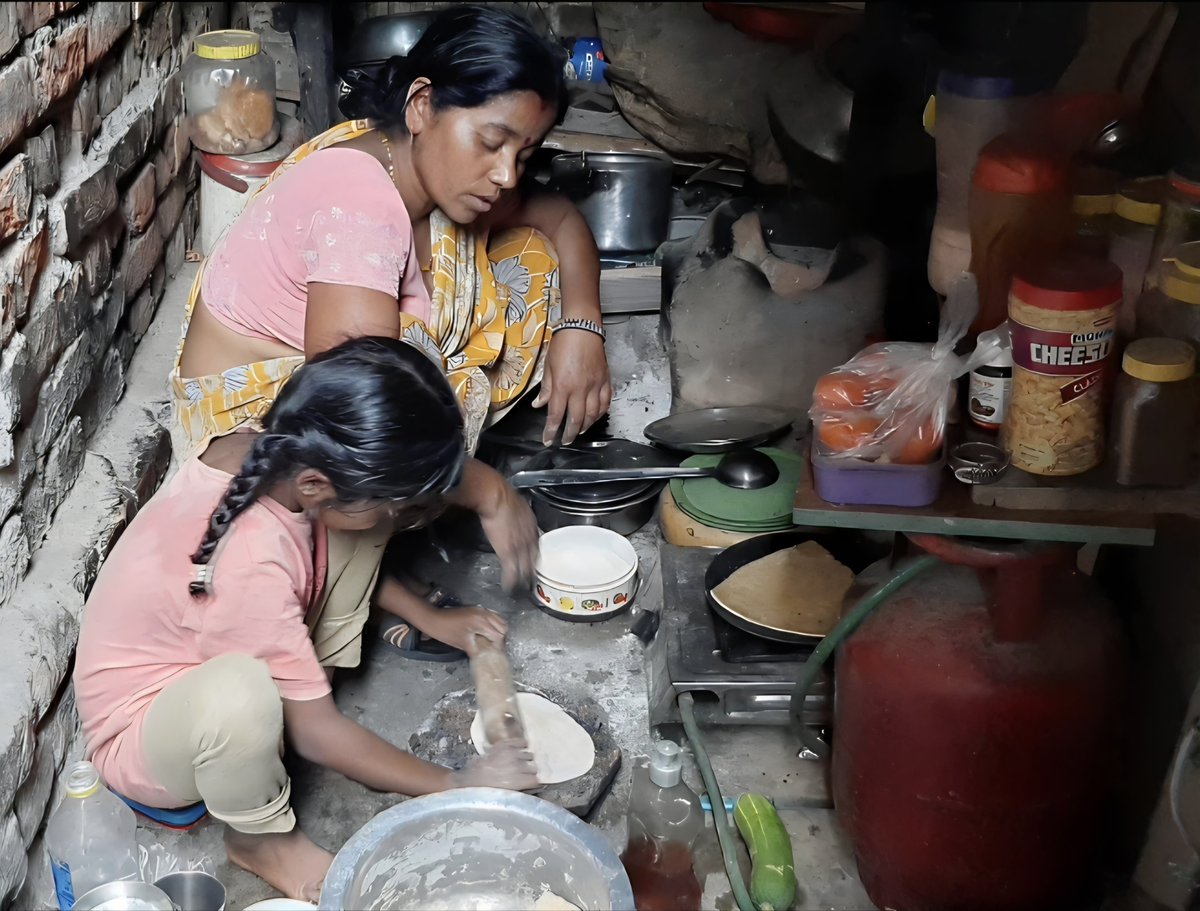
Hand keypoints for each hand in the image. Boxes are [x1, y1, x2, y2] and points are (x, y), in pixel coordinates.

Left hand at [423, 606, 506, 653]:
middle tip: (494, 649)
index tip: (495, 655)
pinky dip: (493, 625)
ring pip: (499, 620)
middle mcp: (484, 613)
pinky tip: (487, 633)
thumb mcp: (463, 644)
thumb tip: (486, 659)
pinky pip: (492, 616)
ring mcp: (481, 609)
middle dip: (500, 638)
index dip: (498, 647)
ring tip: (491, 642)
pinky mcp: (477, 609)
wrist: (434, 619)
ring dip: (498, 631)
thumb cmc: (447, 632)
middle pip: (502, 627)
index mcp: (481, 622)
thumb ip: (477, 651)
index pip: (498, 636)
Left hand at [451, 739, 539, 790]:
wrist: (468, 782)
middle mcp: (516, 765)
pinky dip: (523, 745)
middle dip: (532, 771)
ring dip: (527, 759)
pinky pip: (520, 741)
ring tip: (524, 763)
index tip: (535, 783)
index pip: (537, 779)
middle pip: (535, 767)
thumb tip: (537, 786)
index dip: (537, 782)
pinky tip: (522, 749)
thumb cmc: (487, 793)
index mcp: (518, 781)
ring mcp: (510, 753)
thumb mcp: (507, 797)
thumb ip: (524, 791)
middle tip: (529, 774)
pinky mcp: (503, 745)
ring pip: (529, 754)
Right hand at [477, 480, 538, 592]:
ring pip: (525, 569)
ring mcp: (521, 547)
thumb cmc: (502, 495)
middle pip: (534, 559)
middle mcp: (530, 538)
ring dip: (523, 581)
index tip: (532, 561)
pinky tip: (508, 588)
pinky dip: (511, 582)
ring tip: (521, 591)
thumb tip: (513, 515)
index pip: (536, 544)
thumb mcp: (517, 505)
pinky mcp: (509, 553)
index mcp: (532, 525)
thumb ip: (518, 514)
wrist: (495, 497)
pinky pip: (512, 572)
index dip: (534, 554)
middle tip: (531, 583)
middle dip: (533, 571)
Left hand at [534, 328, 610, 445]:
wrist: (582, 328)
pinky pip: (605, 402)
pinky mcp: (605, 380)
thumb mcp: (548, 366)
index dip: (552, 430)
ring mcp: (595, 385)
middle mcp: (580, 389)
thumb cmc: (563, 343)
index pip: (556, 415)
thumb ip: (546, 388)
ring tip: (580, 431)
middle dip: (570, 433)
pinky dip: (601, 413)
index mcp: (563, 385)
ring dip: (586, 426)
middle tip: (566, 440)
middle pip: (576, 419)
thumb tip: (539, 404)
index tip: (548, 440)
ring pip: (593, 414)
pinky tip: (595, 416)